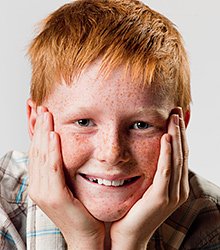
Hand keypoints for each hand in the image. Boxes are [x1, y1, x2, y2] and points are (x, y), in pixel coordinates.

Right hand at [28, 106, 104, 249]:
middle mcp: (38, 186)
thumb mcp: (70, 184)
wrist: (86, 236)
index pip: (38, 152)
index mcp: (42, 182)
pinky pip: (52, 169)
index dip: (38, 132)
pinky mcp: (54, 198)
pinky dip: (52, 152)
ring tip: (46, 115)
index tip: (42, 114)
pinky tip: (54, 136)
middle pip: (37, 150)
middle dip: (39, 128)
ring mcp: (44, 192)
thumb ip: (65, 169)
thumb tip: (67, 150)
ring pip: (42, 156)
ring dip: (44, 134)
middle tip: (42, 108)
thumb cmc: (81, 210)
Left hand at [110, 107, 188, 249]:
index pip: (179, 154)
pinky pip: (165, 171)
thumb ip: (150, 171)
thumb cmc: (133, 209)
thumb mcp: (145, 186)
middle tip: (176, 111)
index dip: (179, 134)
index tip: (174, 116)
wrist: (127, 236)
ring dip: (176, 136)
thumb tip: (145, 150)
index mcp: (175, 185)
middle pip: (181, 153)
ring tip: (173, 118)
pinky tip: (166, 138)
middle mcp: (178, 188)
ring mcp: (171, 194)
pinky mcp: (161, 198)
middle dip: (179, 130)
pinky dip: (166, 154)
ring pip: (176, 159)